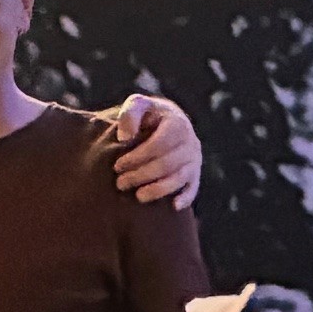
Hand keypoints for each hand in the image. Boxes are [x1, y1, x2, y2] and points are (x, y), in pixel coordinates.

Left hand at [111, 94, 202, 208]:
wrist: (164, 122)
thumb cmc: (146, 115)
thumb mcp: (137, 105)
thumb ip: (129, 114)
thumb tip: (124, 138)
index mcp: (177, 123)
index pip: (159, 144)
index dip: (137, 156)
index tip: (117, 166)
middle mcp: (190, 141)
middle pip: (167, 163)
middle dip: (142, 175)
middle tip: (120, 183)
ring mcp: (194, 159)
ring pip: (179, 178)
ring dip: (158, 189)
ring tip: (138, 196)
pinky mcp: (195, 173)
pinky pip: (193, 187)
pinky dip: (186, 197)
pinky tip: (173, 206)